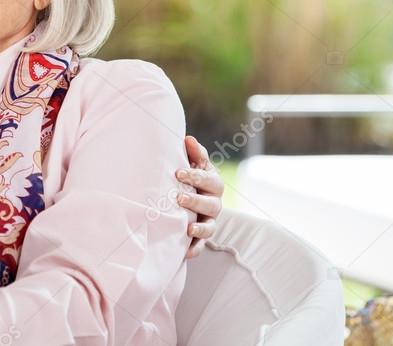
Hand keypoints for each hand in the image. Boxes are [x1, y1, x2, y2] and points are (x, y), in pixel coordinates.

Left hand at [176, 135, 224, 257]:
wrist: (188, 199)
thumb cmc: (189, 177)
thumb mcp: (193, 164)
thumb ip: (194, 154)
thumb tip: (188, 139)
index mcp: (213, 184)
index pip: (209, 179)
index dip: (195, 175)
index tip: (178, 172)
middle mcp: (215, 203)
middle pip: (212, 204)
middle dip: (196, 201)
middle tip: (179, 198)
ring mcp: (209, 221)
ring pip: (209, 226)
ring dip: (199, 228)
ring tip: (188, 228)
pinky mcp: (201, 237)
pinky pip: (201, 245)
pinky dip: (195, 249)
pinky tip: (185, 253)